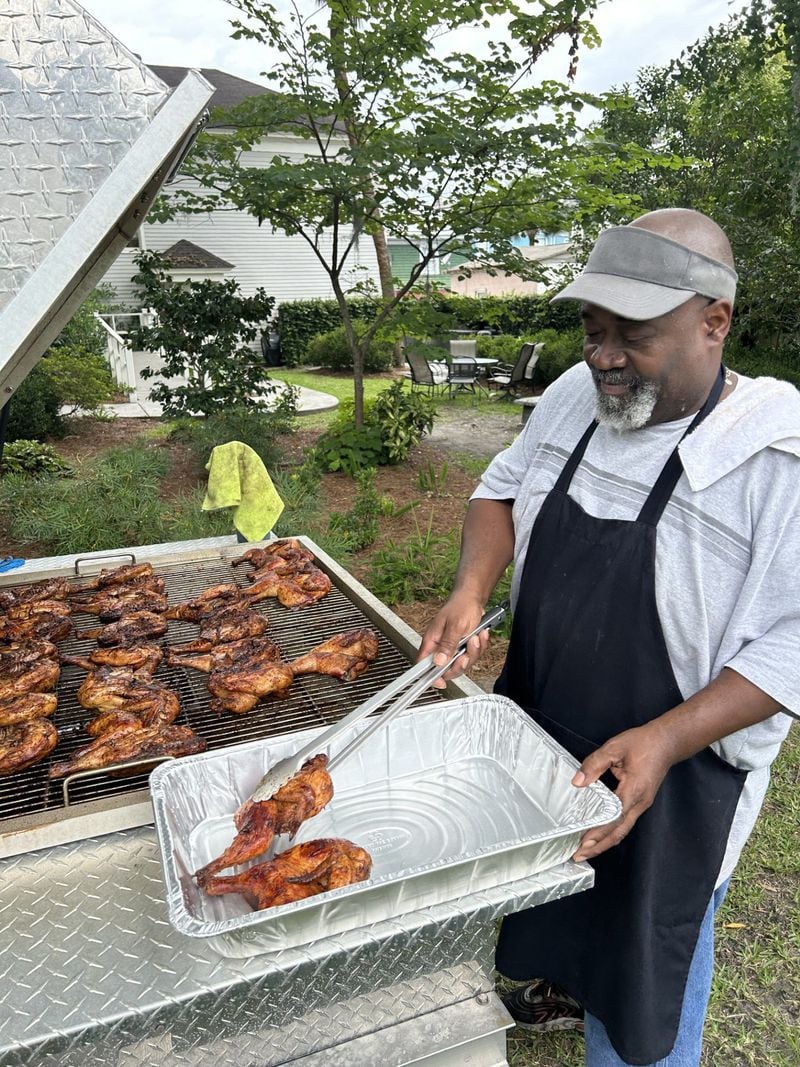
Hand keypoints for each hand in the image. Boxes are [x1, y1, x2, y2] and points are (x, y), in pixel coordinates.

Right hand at [417, 591, 489, 688]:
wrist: (472, 598)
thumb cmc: (461, 606)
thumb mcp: (455, 626)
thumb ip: (447, 645)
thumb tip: (438, 662)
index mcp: (431, 642)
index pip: (423, 665)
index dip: (431, 677)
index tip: (442, 683)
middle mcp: (440, 647)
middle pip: (447, 669)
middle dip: (461, 663)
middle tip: (467, 651)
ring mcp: (452, 648)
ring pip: (462, 664)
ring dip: (473, 652)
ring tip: (475, 637)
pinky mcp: (462, 647)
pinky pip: (471, 656)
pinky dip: (479, 647)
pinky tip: (479, 635)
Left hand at [570, 721, 675, 861]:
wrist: (667, 742)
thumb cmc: (643, 743)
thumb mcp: (615, 748)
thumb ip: (594, 764)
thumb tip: (578, 782)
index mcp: (634, 790)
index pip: (613, 818)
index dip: (598, 833)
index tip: (583, 843)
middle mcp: (639, 803)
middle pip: (618, 832)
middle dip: (599, 846)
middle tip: (578, 856)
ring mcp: (641, 804)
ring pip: (622, 829)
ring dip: (604, 842)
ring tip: (586, 850)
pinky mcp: (640, 802)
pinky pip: (625, 821)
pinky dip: (611, 831)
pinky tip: (600, 834)